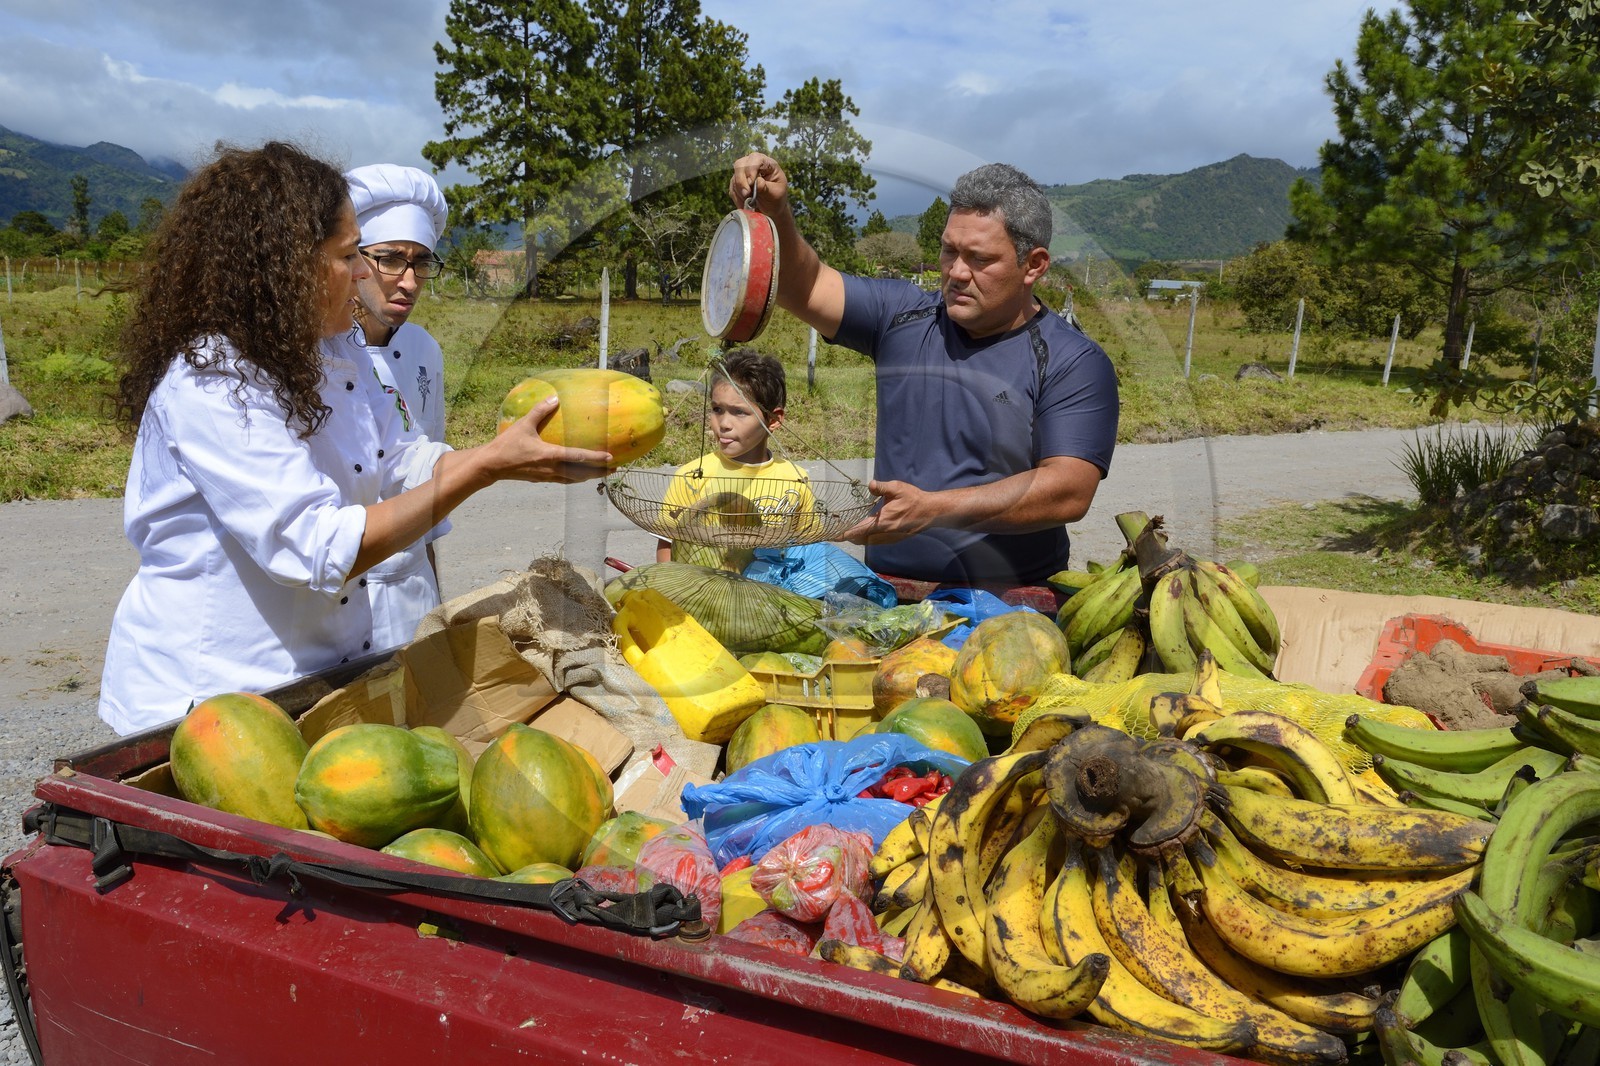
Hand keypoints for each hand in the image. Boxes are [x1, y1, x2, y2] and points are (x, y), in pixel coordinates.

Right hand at [493, 397, 612, 483]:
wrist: (492, 466)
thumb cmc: (507, 445)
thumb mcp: (523, 425)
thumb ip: (540, 411)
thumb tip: (554, 398)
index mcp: (550, 455)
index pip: (578, 457)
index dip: (596, 458)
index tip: (610, 457)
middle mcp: (552, 469)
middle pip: (581, 473)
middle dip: (599, 471)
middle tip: (614, 468)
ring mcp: (548, 476)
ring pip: (574, 480)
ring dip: (589, 477)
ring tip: (602, 473)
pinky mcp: (542, 479)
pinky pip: (564, 481)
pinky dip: (576, 479)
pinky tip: (580, 475)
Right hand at [730, 153, 789, 214]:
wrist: (772, 208)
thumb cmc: (776, 198)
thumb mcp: (775, 194)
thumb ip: (766, 188)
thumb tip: (757, 182)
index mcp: (767, 164)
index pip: (756, 158)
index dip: (751, 169)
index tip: (751, 183)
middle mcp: (754, 164)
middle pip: (740, 164)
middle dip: (741, 181)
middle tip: (746, 195)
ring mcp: (744, 172)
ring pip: (735, 177)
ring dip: (740, 192)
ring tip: (749, 203)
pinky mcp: (737, 181)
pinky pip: (732, 187)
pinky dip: (737, 197)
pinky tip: (744, 204)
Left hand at [839, 479, 937, 544]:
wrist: (931, 512)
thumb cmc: (913, 499)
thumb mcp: (897, 488)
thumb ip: (881, 487)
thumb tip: (869, 484)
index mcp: (883, 522)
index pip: (859, 530)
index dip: (846, 533)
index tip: (834, 535)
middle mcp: (884, 534)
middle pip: (861, 539)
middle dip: (850, 536)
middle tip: (839, 529)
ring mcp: (890, 538)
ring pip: (869, 542)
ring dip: (858, 538)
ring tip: (849, 531)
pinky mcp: (894, 539)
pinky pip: (876, 542)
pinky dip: (867, 538)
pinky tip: (865, 531)